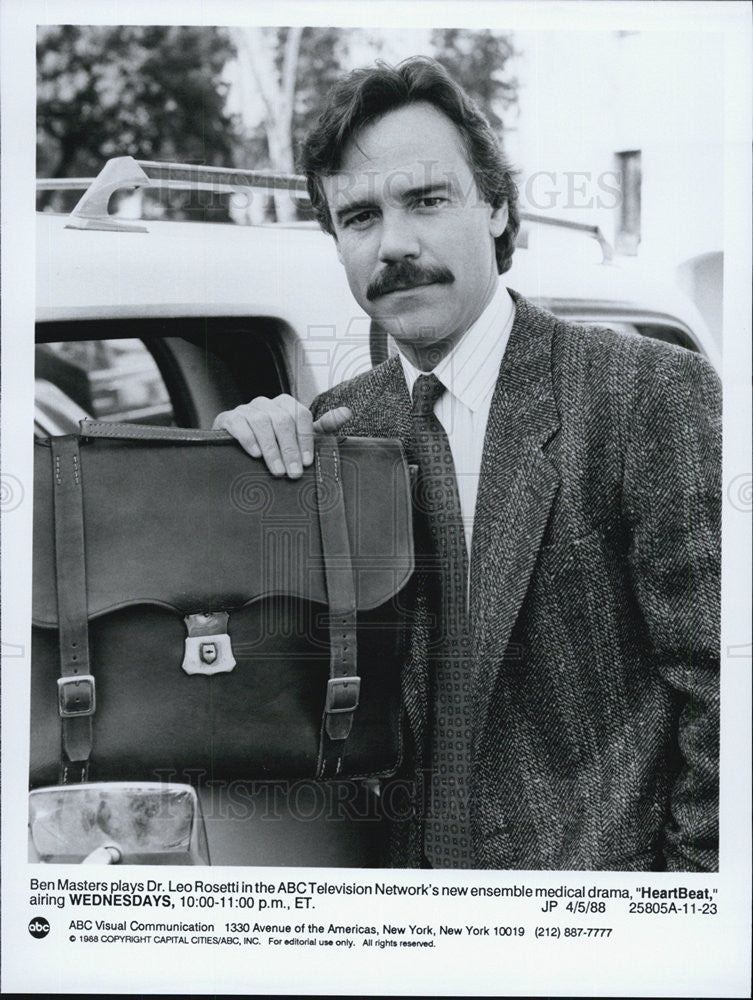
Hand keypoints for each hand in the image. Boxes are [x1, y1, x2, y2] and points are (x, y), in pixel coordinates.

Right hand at [212, 394, 351, 477]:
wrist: (237, 448)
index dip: (305, 439)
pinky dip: (248, 439)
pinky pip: (239, 424)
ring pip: (261, 421)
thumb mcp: (299, 437)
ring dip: (272, 448)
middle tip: (293, 473)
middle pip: (282, 419)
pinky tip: (255, 455)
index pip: (301, 415)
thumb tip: (346, 413)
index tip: (307, 462)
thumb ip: (322, 428)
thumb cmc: (274, 443)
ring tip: (277, 470)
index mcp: (286, 405)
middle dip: (289, 449)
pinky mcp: (228, 418)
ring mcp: (246, 409)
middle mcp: (266, 403)